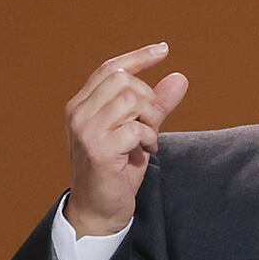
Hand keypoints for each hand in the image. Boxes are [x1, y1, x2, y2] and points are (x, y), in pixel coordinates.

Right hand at [63, 44, 190, 236]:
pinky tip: (145, 153)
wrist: (99, 210)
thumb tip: (180, 77)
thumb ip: (156, 105)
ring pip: (130, 100)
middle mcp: (78, 113)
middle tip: (151, 126)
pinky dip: (149, 139)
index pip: (110, 69)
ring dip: (149, 120)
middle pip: (124, 81)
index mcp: (81, 105)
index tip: (163, 49)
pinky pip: (136, 128)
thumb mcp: (138, 132)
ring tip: (147, 140)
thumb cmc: (117, 171)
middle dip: (148, 100)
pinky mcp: (98, 149)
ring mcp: (85, 130)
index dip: (138, 57)